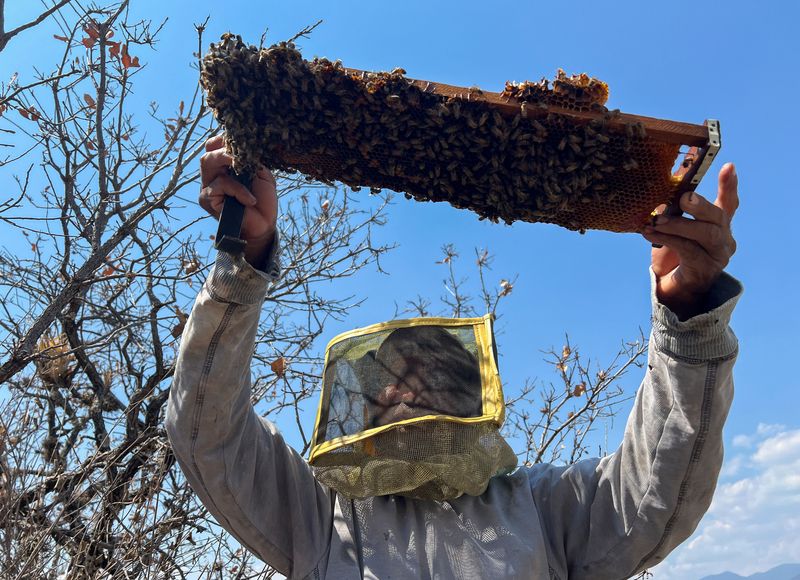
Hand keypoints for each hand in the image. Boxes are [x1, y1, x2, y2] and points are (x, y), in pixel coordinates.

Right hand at [198, 135, 277, 266]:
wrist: (263, 225)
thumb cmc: (262, 200)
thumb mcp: (262, 174)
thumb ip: (254, 160)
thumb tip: (250, 145)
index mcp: (223, 167)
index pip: (214, 146)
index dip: (224, 140)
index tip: (241, 140)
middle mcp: (212, 175)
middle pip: (208, 151)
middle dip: (225, 148)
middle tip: (241, 153)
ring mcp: (207, 187)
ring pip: (208, 162)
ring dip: (229, 161)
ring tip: (245, 169)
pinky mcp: (207, 199)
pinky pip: (220, 184)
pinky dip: (237, 189)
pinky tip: (250, 199)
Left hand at [641, 162, 738, 319]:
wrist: (672, 288)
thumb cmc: (673, 254)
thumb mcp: (673, 228)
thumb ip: (673, 211)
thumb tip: (658, 188)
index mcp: (718, 224)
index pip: (729, 202)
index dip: (729, 185)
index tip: (728, 166)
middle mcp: (724, 238)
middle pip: (719, 217)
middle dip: (701, 205)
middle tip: (684, 198)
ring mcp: (717, 255)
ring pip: (706, 234)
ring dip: (680, 225)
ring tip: (657, 221)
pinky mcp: (704, 269)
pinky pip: (688, 250)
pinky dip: (668, 240)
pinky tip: (650, 234)